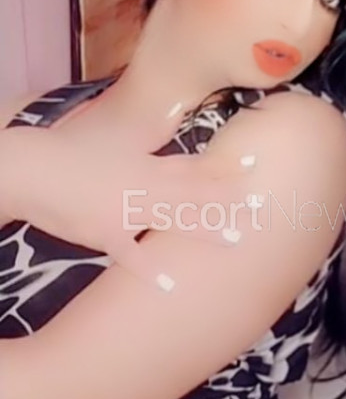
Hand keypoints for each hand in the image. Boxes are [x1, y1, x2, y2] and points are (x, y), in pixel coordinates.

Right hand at [1, 123, 259, 290]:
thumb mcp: (114, 137)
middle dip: (227, 199)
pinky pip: (131, 256)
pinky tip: (172, 283)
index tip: (255, 164)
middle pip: (193, 194)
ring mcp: (125, 212)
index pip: (193, 165)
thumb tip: (174, 116)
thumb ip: (147, 135)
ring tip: (235, 239)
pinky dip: (151, 270)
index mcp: (146, 164)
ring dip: (205, 230)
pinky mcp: (104, 235)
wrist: (33, 169)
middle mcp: (143, 187)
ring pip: (173, 222)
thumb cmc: (71, 150)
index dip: (224, 166)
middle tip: (260, 204)